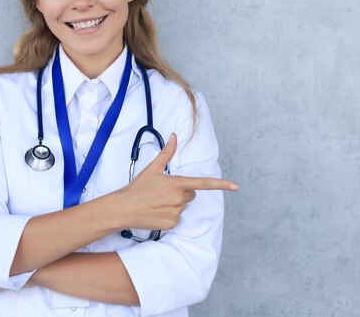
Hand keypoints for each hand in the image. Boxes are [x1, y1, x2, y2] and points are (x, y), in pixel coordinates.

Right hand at [116, 133, 237, 230]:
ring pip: (183, 206)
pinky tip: (157, 212)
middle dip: (181, 192)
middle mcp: (179, 198)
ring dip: (174, 204)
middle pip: (191, 194)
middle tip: (163, 192)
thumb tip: (174, 136)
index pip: (204, 183)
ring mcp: (176, 212)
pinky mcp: (172, 224)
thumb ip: (167, 152)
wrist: (123, 208)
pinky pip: (177, 218)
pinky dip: (169, 215)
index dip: (222, 184)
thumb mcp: (152, 169)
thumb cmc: (138, 188)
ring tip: (157, 202)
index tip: (236, 186)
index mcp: (177, 183)